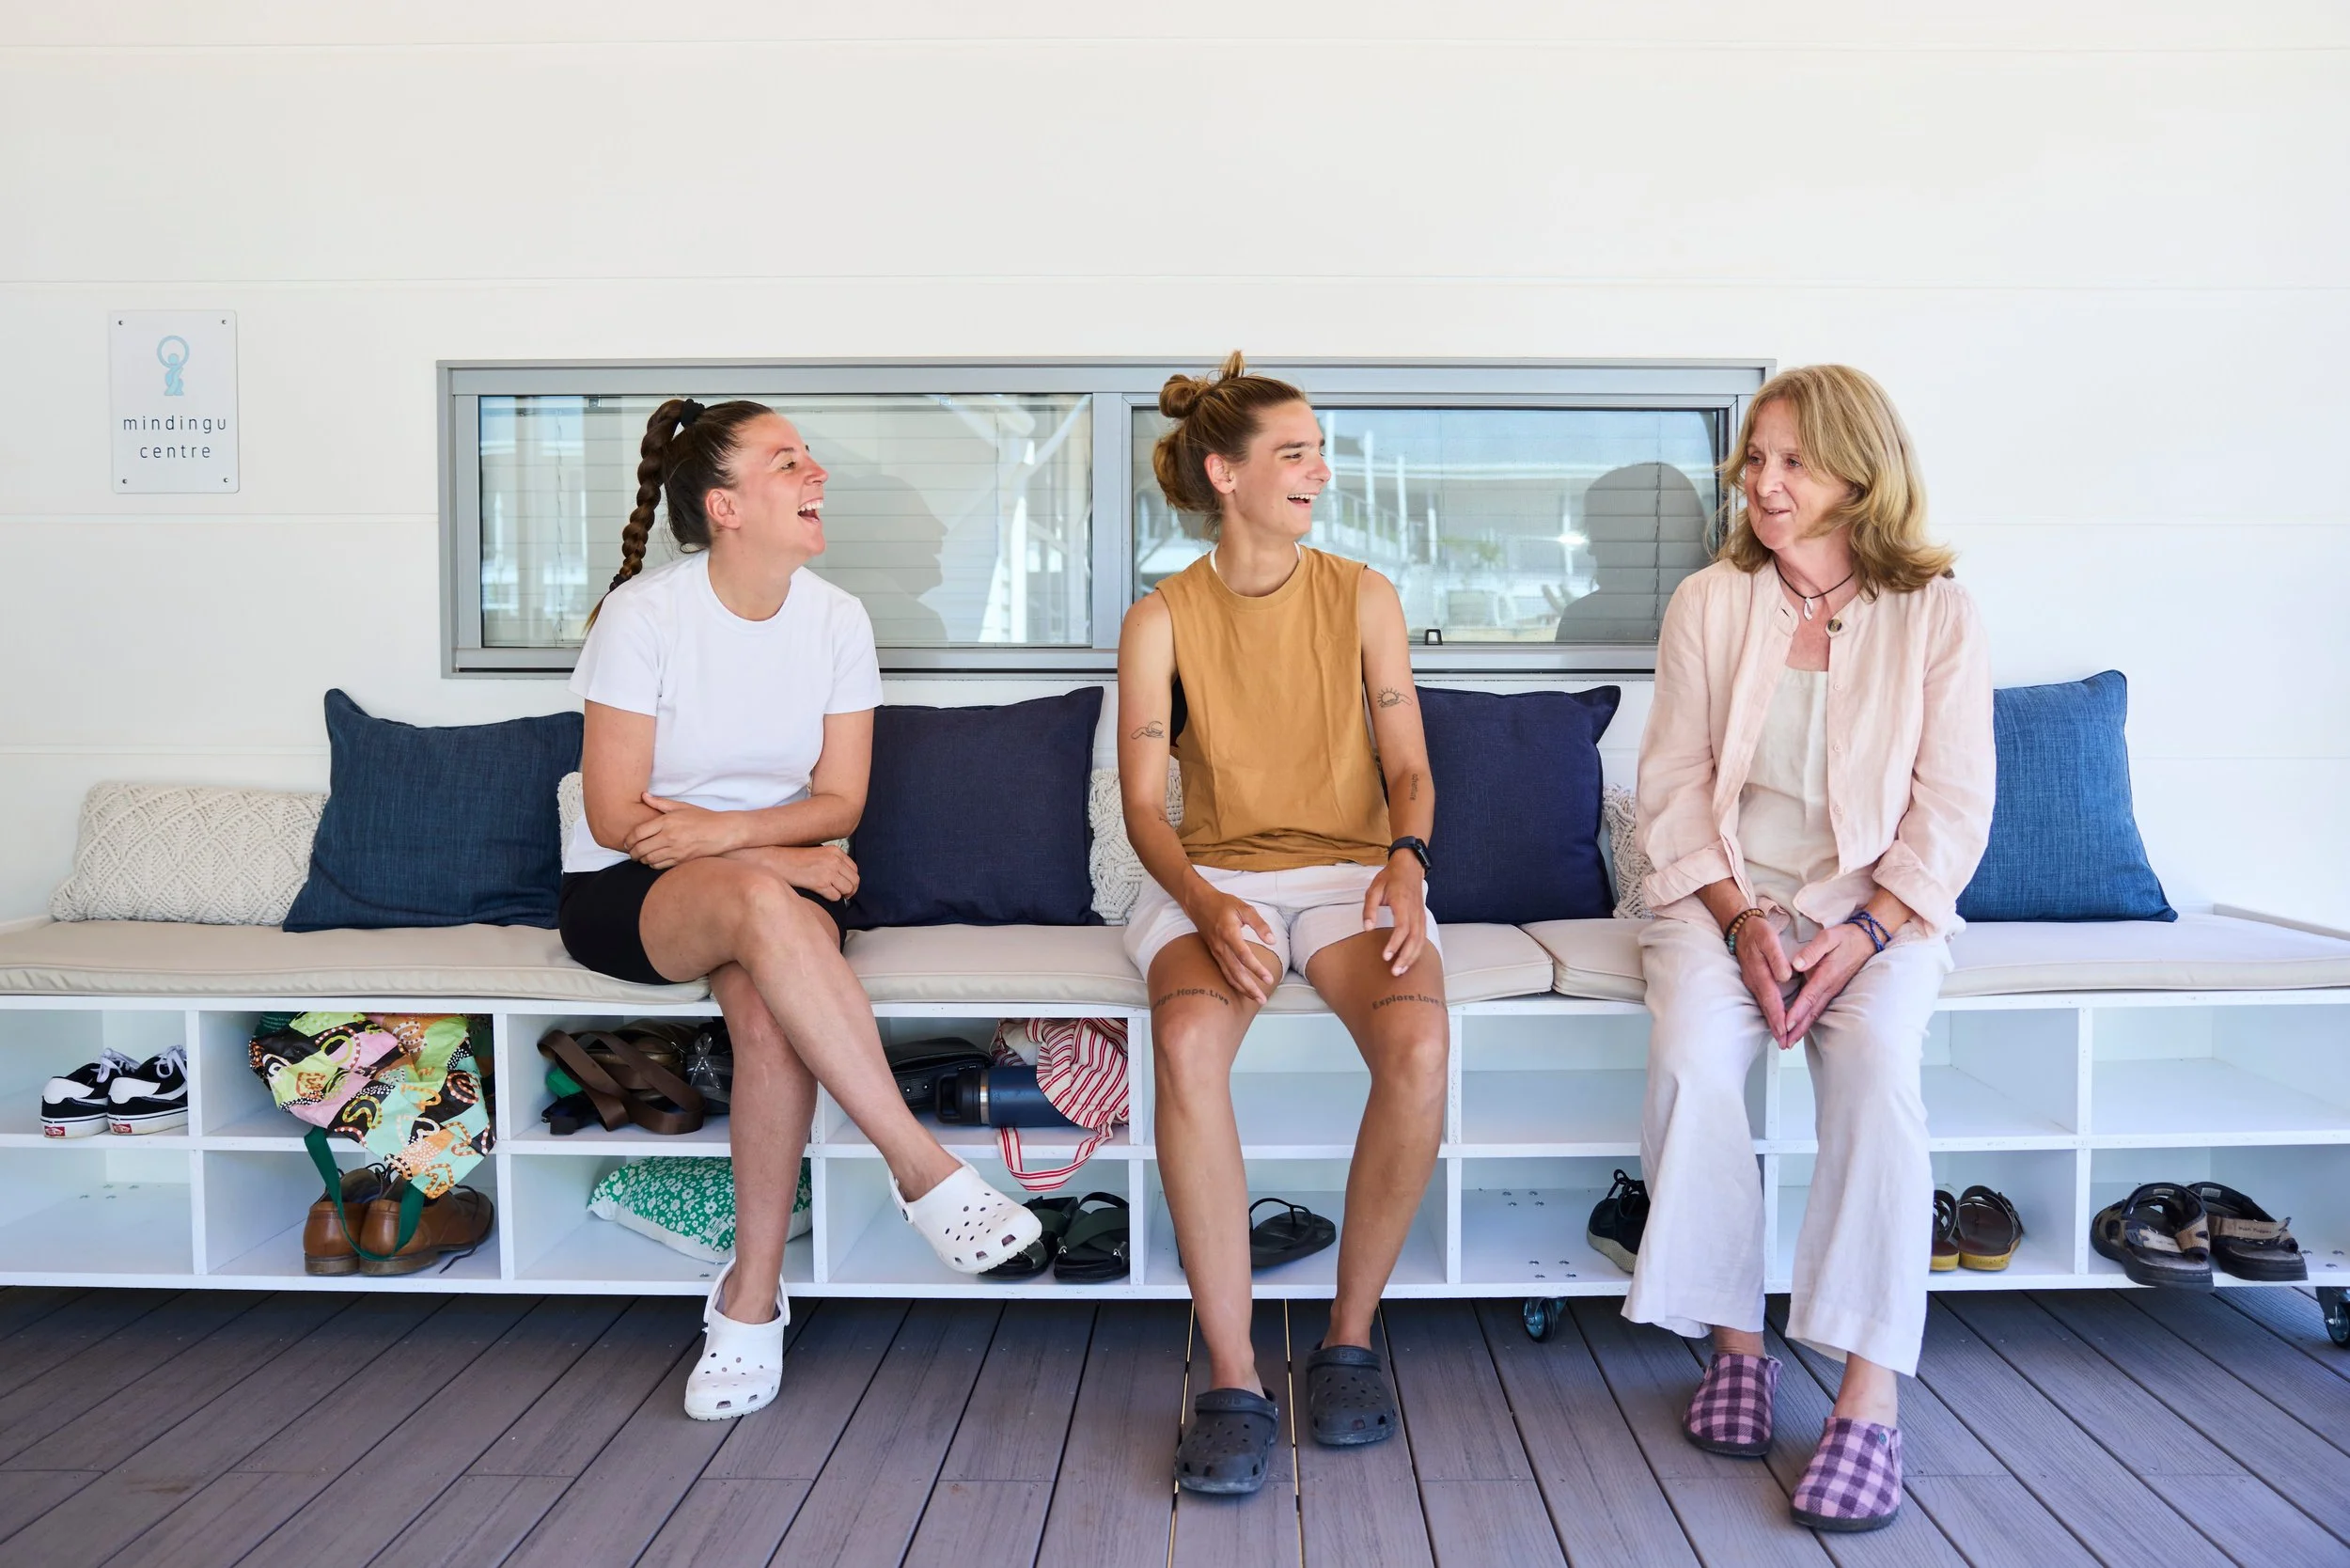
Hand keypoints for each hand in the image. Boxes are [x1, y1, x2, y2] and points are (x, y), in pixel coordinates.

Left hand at [623, 794, 741, 869]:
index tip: (626, 842)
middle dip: (632, 852)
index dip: (628, 839)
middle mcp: (669, 836)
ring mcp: (675, 850)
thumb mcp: (681, 806)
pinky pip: (660, 865)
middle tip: (631, 852)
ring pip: (649, 859)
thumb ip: (660, 803)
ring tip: (641, 856)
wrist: (723, 832)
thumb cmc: (702, 817)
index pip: (638, 833)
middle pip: (640, 848)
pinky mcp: (681, 860)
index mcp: (667, 821)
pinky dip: (653, 864)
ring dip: (642, 859)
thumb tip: (644, 796)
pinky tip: (654, 860)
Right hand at [758, 845, 860, 901]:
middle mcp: (834, 860)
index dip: (851, 880)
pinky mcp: (820, 883)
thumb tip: (844, 877)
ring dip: (841, 895)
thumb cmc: (795, 859)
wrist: (777, 862)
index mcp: (835, 851)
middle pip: (854, 881)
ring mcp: (828, 872)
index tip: (846, 886)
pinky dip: (831, 898)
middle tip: (843, 895)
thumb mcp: (819, 854)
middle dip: (850, 890)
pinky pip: (835, 896)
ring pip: (847, 889)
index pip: (854, 869)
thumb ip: (833, 861)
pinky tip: (822, 894)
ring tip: (832, 894)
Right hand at [1182, 886, 1279, 1003]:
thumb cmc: (1223, 904)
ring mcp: (1216, 952)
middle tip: (1263, 999)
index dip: (1256, 969)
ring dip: (1243, 989)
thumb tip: (1272, 941)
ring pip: (1229, 975)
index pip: (1244, 956)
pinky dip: (1234, 983)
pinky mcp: (1215, 954)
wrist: (1199, 903)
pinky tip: (1243, 989)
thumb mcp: (1244, 908)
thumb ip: (1259, 924)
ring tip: (1256, 999)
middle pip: (1236, 972)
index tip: (1268, 979)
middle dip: (1250, 988)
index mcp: (1229, 933)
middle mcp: (1221, 946)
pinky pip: (1225, 972)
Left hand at [1362, 856, 1428, 976]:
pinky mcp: (1422, 917)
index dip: (1395, 944)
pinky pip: (1423, 937)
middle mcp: (1415, 911)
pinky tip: (1409, 960)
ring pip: (1421, 940)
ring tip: (1401, 970)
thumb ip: (1370, 909)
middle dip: (1405, 957)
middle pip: (1414, 939)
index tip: (1386, 956)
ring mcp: (1421, 915)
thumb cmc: (1390, 877)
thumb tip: (1368, 928)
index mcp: (1402, 903)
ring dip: (1412, 957)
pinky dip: (1417, 950)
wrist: (1409, 866)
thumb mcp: (1374, 889)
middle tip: (1394, 971)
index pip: (1402, 928)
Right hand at [1732, 915, 1797, 1048]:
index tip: (1785, 1031)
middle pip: (1766, 1008)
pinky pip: (1762, 1000)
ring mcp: (1752, 982)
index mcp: (1760, 973)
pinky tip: (1773, 1018)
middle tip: (1784, 1044)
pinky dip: (1768, 1012)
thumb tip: (1785, 976)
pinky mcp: (1753, 980)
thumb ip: (1777, 958)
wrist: (1740, 925)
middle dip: (1775, 1027)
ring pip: (1763, 1006)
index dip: (1778, 1017)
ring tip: (1781, 1037)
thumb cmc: (1757, 932)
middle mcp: (1754, 981)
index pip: (1772, 1000)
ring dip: (1772, 1022)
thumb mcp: (1768, 939)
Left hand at [1781, 922, 1874, 1042]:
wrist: (1866, 939)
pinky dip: (1809, 1020)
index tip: (1786, 1025)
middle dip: (1797, 1029)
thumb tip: (1796, 964)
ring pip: (1815, 1013)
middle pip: (1811, 1012)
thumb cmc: (1845, 937)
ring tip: (1790, 1042)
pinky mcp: (1833, 990)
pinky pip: (1819, 1008)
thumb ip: (1812, 951)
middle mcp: (1830, 987)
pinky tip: (1802, 1027)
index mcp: (1826, 975)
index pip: (1808, 998)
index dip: (1796, 1012)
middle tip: (1784, 1043)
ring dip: (1802, 1029)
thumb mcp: (1828, 937)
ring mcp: (1832, 990)